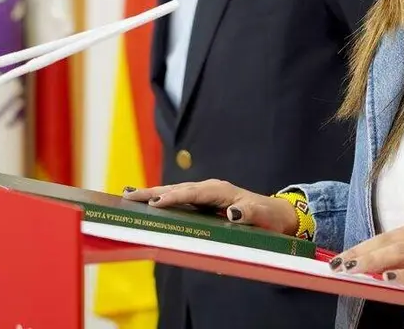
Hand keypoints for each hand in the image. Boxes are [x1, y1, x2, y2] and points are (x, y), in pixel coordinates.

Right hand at [123, 180, 299, 236]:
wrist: (276, 214)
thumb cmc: (269, 216)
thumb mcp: (262, 216)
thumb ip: (248, 213)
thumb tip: (231, 211)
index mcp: (220, 189)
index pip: (192, 192)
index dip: (173, 197)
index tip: (154, 203)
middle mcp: (210, 188)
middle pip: (177, 188)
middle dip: (151, 192)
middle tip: (126, 195)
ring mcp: (206, 194)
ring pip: (175, 192)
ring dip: (152, 194)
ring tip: (128, 195)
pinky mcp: (203, 202)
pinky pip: (179, 200)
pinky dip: (162, 199)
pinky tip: (148, 203)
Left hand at [329, 219, 403, 301]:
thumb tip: (375, 271)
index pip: (385, 237)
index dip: (361, 246)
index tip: (339, 257)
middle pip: (389, 241)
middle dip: (361, 253)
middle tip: (339, 264)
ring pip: (402, 251)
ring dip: (376, 261)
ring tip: (356, 269)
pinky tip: (391, 278)